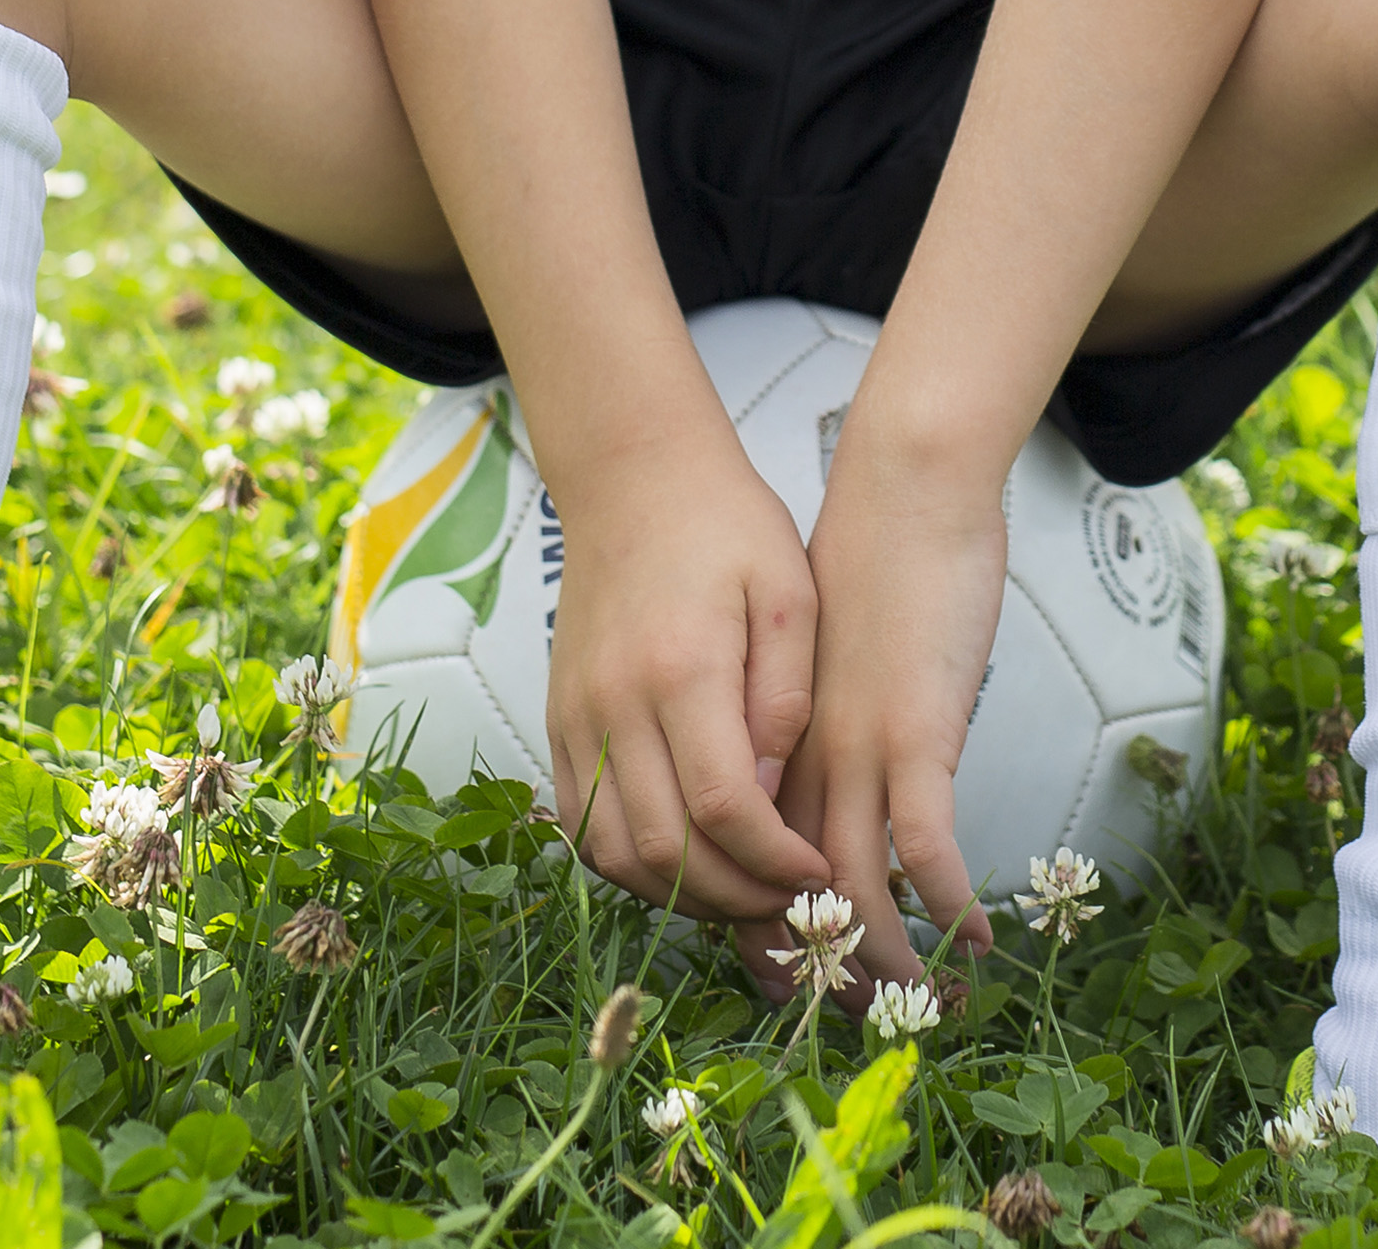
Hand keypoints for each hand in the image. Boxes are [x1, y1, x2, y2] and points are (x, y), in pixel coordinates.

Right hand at [540, 433, 834, 925]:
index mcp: (683, 669)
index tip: (819, 872)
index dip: (775, 861)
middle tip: (789, 900)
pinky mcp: (559, 723)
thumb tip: (776, 787)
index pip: (725, 807)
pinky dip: (630, 864)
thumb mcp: (790, 590)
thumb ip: (787, 694)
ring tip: (742, 889)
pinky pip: (582, 825)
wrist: (633, 477)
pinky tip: (685, 860)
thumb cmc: (726, 527)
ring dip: (681, 893)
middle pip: (666, 848)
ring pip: (615, 853)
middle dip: (736, 895)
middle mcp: (616, 704)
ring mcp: (577, 717)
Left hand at [775, 429, 1010, 988]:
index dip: (768, 934)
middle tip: (858, 1015)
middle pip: (792, 894)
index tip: (798, 982)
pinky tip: (981, 933)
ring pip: (853, 887)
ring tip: (922, 996)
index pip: (750, 865)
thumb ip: (802, 725)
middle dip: (824, 967)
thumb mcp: (813, 661)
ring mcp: (856, 750)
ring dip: (888, 956)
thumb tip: (808, 790)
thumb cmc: (864, 567)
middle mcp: (801, 761)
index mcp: (771, 745)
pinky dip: (949, 900)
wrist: (901, 490)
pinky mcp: (915, 733)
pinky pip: (925, 844)